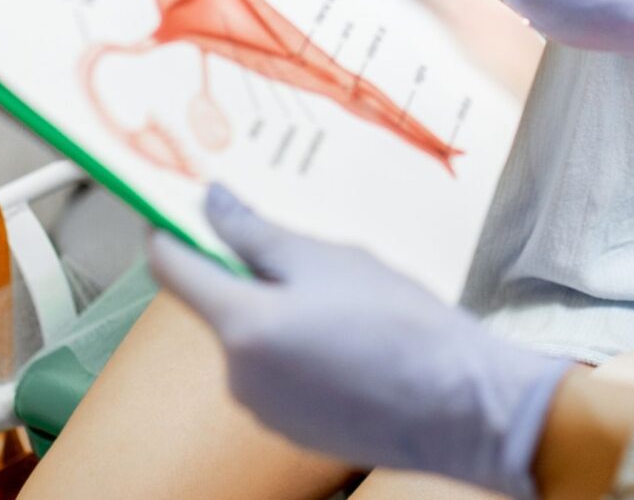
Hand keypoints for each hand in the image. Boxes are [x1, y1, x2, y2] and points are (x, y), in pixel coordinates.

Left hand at [149, 187, 571, 499]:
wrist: (462, 407)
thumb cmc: (402, 327)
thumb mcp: (328, 260)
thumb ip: (257, 233)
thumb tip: (210, 204)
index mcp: (242, 328)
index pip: (173, 270)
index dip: (170, 230)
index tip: (179, 205)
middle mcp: (239, 377)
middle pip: (218, 305)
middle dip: (247, 271)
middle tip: (301, 246)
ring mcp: (266, 410)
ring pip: (253, 338)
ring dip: (279, 311)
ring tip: (343, 297)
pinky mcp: (295, 430)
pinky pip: (279, 373)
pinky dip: (299, 348)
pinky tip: (352, 337)